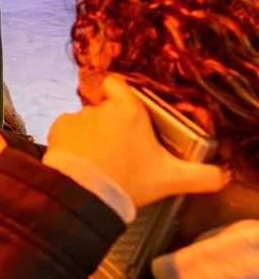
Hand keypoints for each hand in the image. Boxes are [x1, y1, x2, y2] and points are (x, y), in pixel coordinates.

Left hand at [46, 76, 227, 208]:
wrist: (87, 194)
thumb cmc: (128, 182)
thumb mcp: (171, 179)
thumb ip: (201, 175)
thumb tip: (220, 175)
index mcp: (129, 111)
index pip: (117, 83)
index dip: (120, 94)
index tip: (127, 111)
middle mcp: (101, 108)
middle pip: (106, 108)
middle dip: (112, 125)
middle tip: (121, 149)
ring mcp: (77, 116)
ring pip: (87, 121)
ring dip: (92, 134)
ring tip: (100, 158)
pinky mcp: (58, 128)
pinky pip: (67, 129)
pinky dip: (73, 141)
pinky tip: (82, 158)